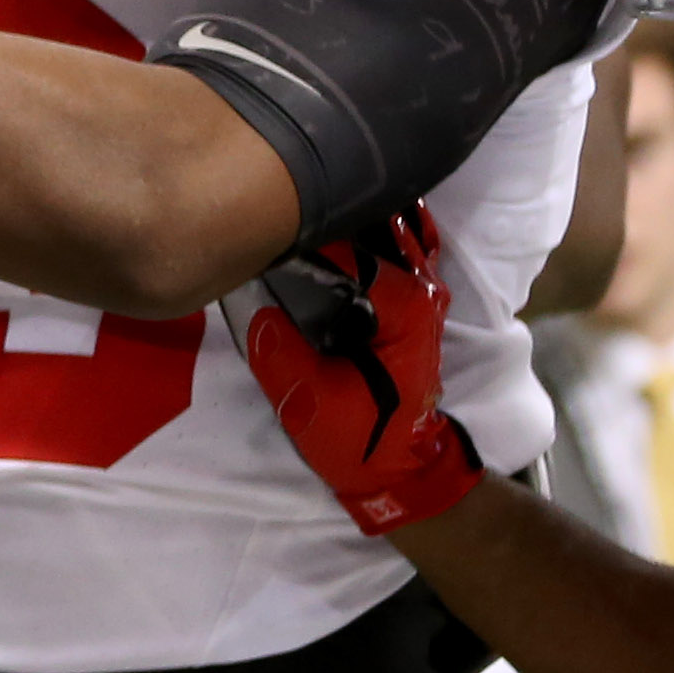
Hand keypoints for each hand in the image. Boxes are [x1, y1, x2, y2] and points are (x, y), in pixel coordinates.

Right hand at [238, 208, 484, 534]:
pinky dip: (351, 243)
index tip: (264, 219)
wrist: (396, 471)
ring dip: (339, 224)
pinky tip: (311, 239)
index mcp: (405, 308)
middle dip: (328, 211)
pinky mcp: (402, 305)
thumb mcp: (310, 403)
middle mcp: (419, 290)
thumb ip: (281, 352)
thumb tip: (254, 304)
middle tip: (270, 202)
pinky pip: (378, 255)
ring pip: (378, 237)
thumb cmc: (360, 438)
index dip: (310, 229)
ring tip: (284, 213)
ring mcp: (415, 295)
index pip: (356, 245)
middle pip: (373, 227)